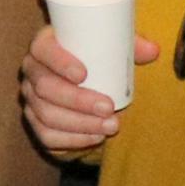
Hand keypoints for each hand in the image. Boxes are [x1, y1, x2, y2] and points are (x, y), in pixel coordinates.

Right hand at [20, 20, 153, 157]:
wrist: (86, 86)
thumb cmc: (98, 60)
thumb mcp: (113, 47)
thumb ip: (132, 45)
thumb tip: (152, 50)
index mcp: (45, 45)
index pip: (42, 50)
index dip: (59, 62)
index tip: (83, 74)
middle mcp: (33, 71)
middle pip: (44, 87)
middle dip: (78, 100)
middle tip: (109, 107)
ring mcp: (31, 99)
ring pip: (46, 115)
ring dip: (80, 123)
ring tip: (111, 125)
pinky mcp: (36, 122)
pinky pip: (46, 135)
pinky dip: (73, 139)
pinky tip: (96, 137)